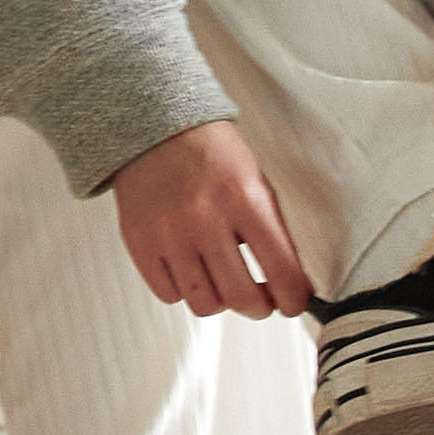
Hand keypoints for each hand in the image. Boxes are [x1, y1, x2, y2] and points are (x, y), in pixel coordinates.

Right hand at [109, 119, 314, 317]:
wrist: (156, 126)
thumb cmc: (214, 156)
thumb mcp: (258, 185)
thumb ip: (277, 236)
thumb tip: (294, 288)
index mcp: (245, 199)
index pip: (281, 272)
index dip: (294, 299)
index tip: (293, 302)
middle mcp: (204, 217)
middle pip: (242, 298)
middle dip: (259, 308)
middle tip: (260, 300)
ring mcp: (168, 232)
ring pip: (204, 304)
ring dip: (219, 300)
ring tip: (220, 279)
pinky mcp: (139, 241)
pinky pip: (168, 294)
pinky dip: (183, 291)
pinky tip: (189, 268)